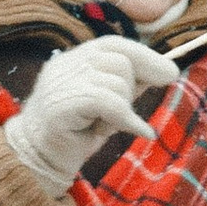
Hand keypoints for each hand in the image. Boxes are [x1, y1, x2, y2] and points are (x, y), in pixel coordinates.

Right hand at [3, 35, 178, 186]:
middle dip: (131, 90)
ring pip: (117, 83)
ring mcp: (61, 82)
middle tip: (120, 116)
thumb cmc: (75, 133)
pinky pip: (108, 103)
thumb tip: (164, 69)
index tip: (169, 72)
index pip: (114, 45)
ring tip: (104, 126)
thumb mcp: (108, 105)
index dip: (145, 55)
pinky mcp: (61, 104)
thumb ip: (127, 86)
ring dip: (123, 110)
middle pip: (120, 61)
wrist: (36, 160)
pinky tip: (142, 133)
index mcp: (74, 60)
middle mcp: (66, 64)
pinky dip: (128, 120)